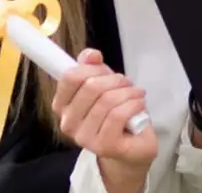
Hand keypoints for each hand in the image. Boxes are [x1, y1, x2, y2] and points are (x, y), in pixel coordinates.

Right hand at [53, 49, 156, 186]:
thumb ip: (93, 67)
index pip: (69, 77)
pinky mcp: (104, 146)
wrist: (132, 145)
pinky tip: (139, 104)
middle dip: (115, 80)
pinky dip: (134, 104)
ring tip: (136, 94)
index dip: (91, 68)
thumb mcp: (104, 84)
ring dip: (128, 92)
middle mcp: (68, 123)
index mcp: (62, 105)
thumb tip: (91, 55)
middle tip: (127, 83)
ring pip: (107, 100)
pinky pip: (118, 115)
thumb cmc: (115, 112)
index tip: (105, 70)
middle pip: (91, 87)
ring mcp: (84, 137)